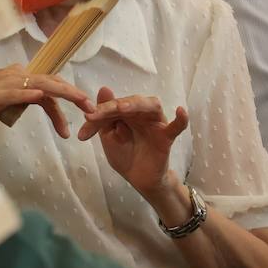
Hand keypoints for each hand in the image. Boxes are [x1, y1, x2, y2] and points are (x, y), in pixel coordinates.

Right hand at [0, 65, 94, 138]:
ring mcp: (5, 84)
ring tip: (81, 105)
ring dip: (63, 95)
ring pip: (41, 85)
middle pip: (51, 83)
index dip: (68, 95)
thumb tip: (31, 101)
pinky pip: (17, 93)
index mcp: (15, 77)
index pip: (48, 85)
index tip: (83, 109)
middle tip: (92, 110)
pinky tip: (43, 99)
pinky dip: (31, 95)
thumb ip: (16, 98)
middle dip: (74, 95)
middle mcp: (14, 76)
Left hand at [78, 86, 188, 202]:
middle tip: (100, 112)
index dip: (99, 112)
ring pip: (151, 106)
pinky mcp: (166, 136)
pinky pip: (177, 126)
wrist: (137, 178)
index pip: (113, 106)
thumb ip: (104, 118)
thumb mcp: (108, 138)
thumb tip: (104, 88)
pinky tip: (181, 111)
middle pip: (131, 102)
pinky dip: (181, 119)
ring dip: (137, 105)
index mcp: (126, 112)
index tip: (86, 121)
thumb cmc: (124, 154)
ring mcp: (155, 123)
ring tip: (123, 108)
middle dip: (114, 106)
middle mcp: (142, 113)